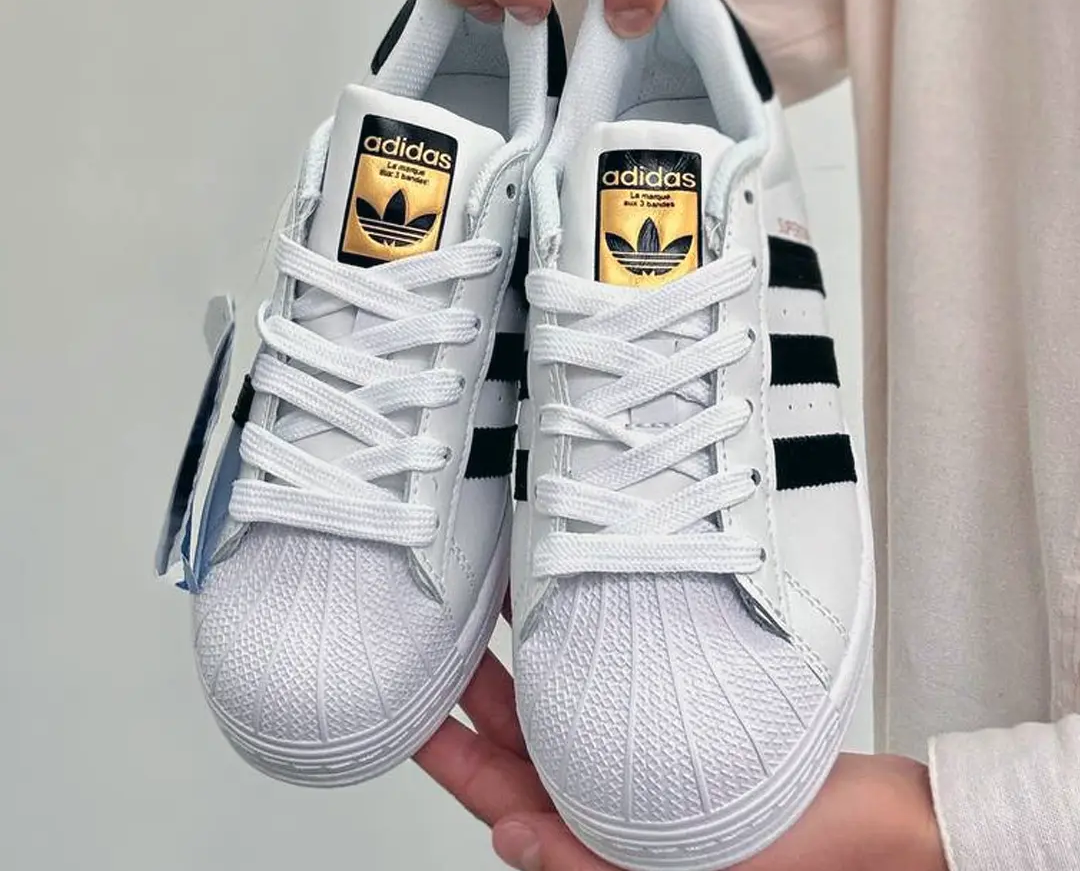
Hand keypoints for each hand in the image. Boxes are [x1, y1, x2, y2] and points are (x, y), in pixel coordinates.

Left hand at [415, 643, 948, 870]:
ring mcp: (636, 753)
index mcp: (595, 834)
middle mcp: (606, 788)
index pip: (496, 790)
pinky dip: (586, 643)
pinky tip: (573, 606)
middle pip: (516, 729)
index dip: (445, 748)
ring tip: (497, 597)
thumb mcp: (686, 870)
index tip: (407, 701)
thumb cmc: (796, 861)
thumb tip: (509, 837)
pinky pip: (611, 677)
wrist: (880, 829)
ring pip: (558, 695)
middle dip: (476, 676)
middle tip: (444, 621)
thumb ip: (590, 861)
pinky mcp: (673, 715)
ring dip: (526, 649)